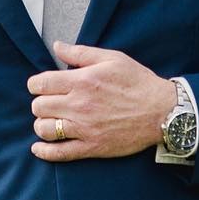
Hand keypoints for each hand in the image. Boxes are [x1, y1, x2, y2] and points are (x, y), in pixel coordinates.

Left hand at [29, 43, 172, 159]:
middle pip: (39, 106)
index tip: (42, 86)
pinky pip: (60, 153)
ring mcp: (84, 128)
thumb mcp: (112, 59)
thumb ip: (81, 53)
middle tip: (51, 103)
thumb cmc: (139, 83)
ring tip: (51, 121)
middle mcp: (79, 105)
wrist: (162, 112)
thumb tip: (57, 46)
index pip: (40, 83)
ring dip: (43, 124)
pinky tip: (39, 148)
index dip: (36, 84)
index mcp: (82, 82)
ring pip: (44, 129)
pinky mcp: (92, 147)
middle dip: (41, 103)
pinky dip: (45, 152)